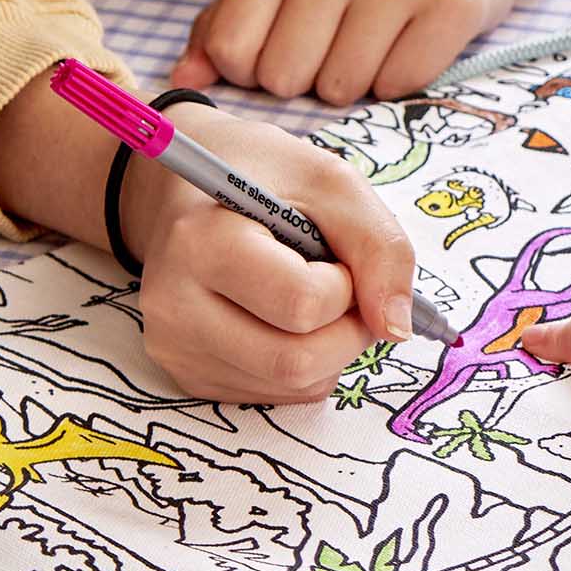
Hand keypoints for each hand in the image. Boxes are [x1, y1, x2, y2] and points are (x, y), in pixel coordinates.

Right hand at [128, 106, 419, 402]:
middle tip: (346, 286)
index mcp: (202, 244)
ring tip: (314, 295)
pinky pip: (276, 394)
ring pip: (292, 386)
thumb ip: (379, 247)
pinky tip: (288, 318)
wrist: (183, 191)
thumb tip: (396, 329)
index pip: (301, 305)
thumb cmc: (260, 176)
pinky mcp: (188, 375)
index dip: (346, 285)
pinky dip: (307, 364)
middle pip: (296, 362)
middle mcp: (174, 307)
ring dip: (332, 348)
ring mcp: (176, 348)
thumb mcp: (331, 182)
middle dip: (348, 330)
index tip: (337, 255)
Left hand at [170, 0, 550, 105]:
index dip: (249, 69)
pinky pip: (400, 86)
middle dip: (305, 78)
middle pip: (284, 76)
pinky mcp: (450, 4)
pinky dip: (400, 80)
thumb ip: (229, 19)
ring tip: (373, 41)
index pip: (231, 46)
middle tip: (334, 45)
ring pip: (342, 88)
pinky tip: (409, 42)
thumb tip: (182, 79)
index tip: (280, 49)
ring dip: (355, 82)